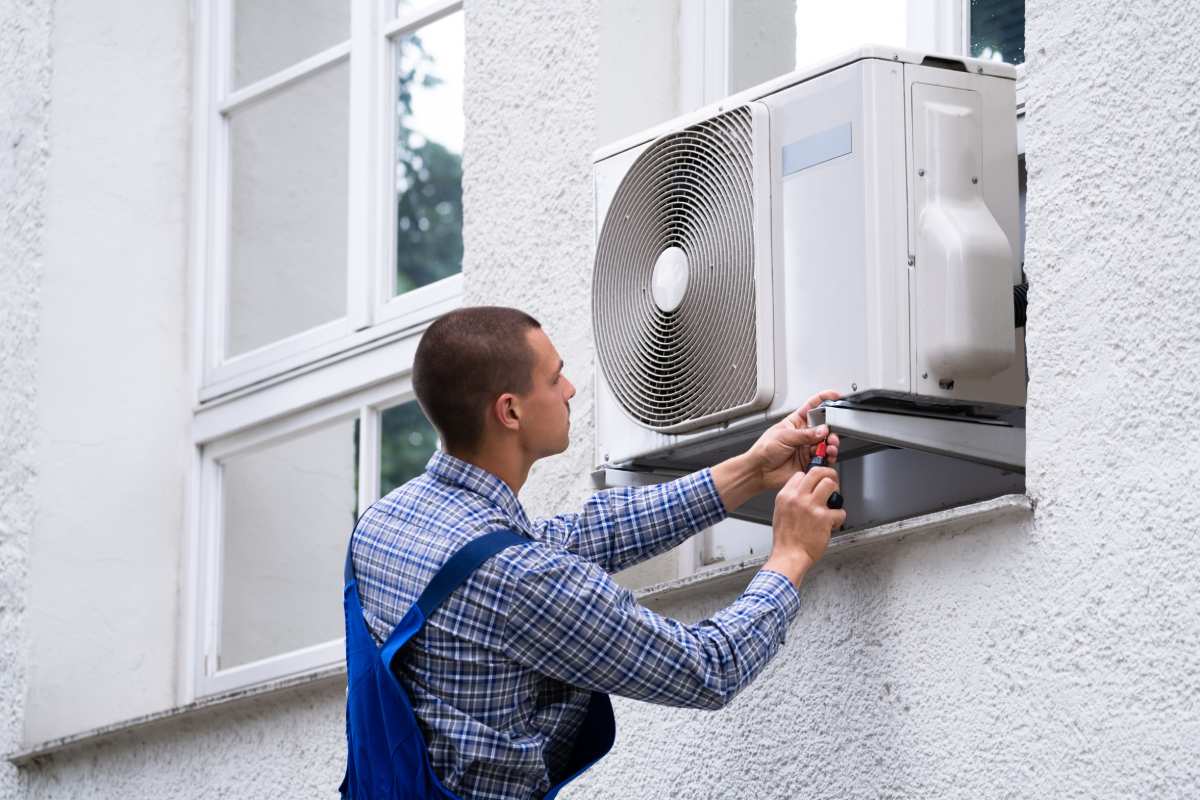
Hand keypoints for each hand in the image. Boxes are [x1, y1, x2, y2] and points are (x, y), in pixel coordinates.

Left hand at [744, 390, 840, 491]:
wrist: (760, 471)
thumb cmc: (764, 450)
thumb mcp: (784, 436)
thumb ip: (804, 434)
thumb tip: (823, 430)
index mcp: (796, 422)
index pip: (812, 406)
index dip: (823, 399)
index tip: (835, 395)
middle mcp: (804, 434)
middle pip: (824, 426)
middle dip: (831, 427)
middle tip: (831, 433)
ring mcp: (807, 447)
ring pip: (826, 442)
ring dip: (831, 443)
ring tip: (829, 446)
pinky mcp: (810, 461)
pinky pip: (825, 458)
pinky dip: (829, 456)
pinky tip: (828, 455)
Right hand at [763, 466, 846, 587]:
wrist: (789, 556)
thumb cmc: (786, 539)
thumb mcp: (780, 513)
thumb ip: (791, 500)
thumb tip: (804, 493)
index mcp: (785, 496)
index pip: (801, 475)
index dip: (811, 478)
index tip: (816, 483)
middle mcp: (798, 498)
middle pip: (817, 472)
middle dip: (828, 475)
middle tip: (832, 482)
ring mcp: (811, 507)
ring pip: (830, 484)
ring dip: (836, 492)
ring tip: (834, 501)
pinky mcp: (824, 518)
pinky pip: (840, 510)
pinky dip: (840, 517)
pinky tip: (834, 523)